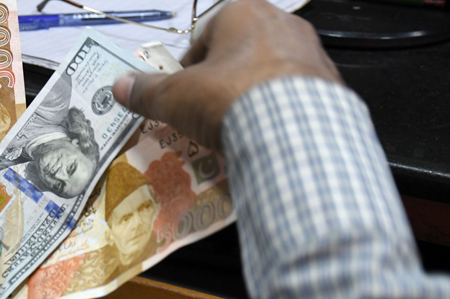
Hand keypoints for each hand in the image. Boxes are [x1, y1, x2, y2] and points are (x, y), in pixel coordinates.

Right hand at [113, 0, 341, 148]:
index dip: (187, 69)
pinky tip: (268, 135)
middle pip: (239, 55)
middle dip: (221, 83)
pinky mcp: (332, 84)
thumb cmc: (230, 99)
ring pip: (270, 74)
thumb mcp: (177, 98)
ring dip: (252, 96)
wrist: (295, 132)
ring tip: (238, 128)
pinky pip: (296, 96)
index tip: (182, 97)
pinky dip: (280, 112)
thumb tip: (118, 86)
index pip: (204, 37)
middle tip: (207, 114)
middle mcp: (281, 23)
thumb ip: (147, 92)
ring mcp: (311, 53)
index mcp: (242, 13)